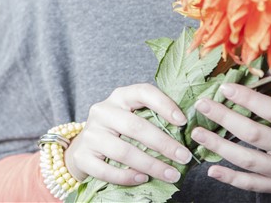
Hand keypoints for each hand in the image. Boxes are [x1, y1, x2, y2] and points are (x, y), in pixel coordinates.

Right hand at [65, 83, 192, 185]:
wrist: (84, 146)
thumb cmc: (118, 130)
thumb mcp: (132, 115)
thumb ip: (153, 117)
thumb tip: (187, 130)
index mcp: (119, 96)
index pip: (143, 92)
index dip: (164, 105)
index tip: (183, 122)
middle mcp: (103, 111)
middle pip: (136, 127)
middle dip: (164, 144)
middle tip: (185, 157)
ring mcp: (91, 134)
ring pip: (123, 151)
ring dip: (151, 165)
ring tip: (171, 174)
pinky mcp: (82, 156)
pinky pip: (106, 170)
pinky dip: (127, 177)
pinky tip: (144, 179)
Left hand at [191, 83, 270, 200]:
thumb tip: (246, 90)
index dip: (247, 98)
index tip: (225, 87)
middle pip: (254, 134)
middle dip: (224, 118)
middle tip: (202, 105)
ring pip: (247, 159)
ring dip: (219, 146)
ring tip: (198, 132)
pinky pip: (251, 183)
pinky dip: (229, 178)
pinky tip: (211, 169)